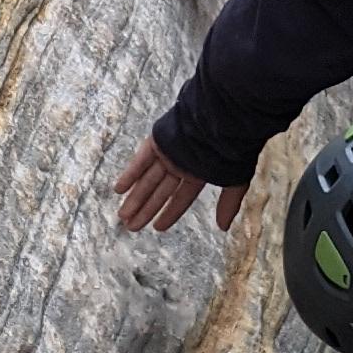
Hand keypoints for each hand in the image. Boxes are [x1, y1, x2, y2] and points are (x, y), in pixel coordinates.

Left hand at [115, 134, 244, 234]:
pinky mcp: (157, 143)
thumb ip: (228, 204)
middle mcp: (181, 165)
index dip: (169, 214)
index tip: (157, 228)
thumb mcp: (234, 182)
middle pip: (159, 192)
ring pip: (148, 180)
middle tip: (132, 227)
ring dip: (135, 197)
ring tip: (123, 216)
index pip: (180, 198)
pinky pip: (140, 161)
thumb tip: (224, 228)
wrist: (220, 124)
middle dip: (146, 210)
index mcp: (198, 173)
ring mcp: (167, 154)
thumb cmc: (229, 152)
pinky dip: (129, 175)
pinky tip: (118, 190)